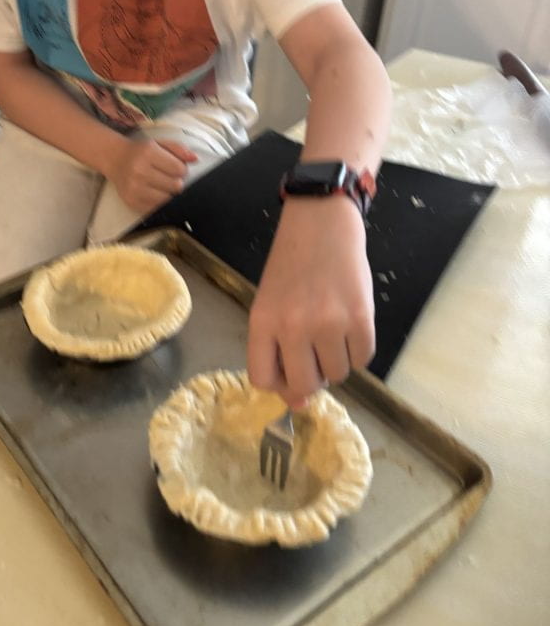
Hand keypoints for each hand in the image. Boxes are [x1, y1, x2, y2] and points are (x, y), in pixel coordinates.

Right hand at [105, 138, 197, 214]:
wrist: (115, 159)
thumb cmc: (140, 151)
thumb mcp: (159, 143)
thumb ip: (179, 149)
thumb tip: (195, 159)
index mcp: (148, 153)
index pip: (178, 169)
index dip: (182, 170)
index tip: (176, 169)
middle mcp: (140, 171)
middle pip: (175, 186)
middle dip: (176, 182)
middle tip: (169, 177)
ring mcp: (134, 189)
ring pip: (167, 199)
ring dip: (169, 194)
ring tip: (162, 186)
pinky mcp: (132, 202)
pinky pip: (156, 209)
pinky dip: (160, 203)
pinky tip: (156, 194)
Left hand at [247, 196, 374, 409]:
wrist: (321, 222)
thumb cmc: (292, 264)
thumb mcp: (272, 303)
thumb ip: (277, 350)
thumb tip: (298, 404)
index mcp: (262, 322)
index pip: (263, 380)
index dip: (279, 383)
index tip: (289, 369)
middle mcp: (292, 327)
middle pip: (304, 385)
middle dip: (313, 377)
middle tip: (316, 352)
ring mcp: (328, 323)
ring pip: (338, 375)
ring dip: (338, 361)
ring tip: (333, 329)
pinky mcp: (361, 318)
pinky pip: (363, 359)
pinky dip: (359, 349)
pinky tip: (351, 323)